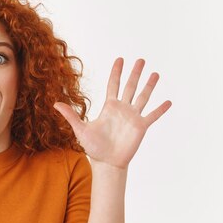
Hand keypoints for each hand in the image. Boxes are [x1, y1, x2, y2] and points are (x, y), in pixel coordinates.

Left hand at [54, 58, 171, 169]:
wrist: (106, 162)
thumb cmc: (93, 147)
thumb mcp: (80, 129)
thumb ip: (70, 115)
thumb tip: (55, 104)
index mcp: (109, 107)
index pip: (113, 85)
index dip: (116, 72)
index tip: (120, 59)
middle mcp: (122, 109)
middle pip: (130, 87)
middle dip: (135, 73)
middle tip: (141, 60)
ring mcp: (133, 117)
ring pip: (143, 97)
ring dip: (149, 86)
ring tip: (155, 74)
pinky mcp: (141, 127)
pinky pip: (152, 116)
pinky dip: (160, 109)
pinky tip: (168, 102)